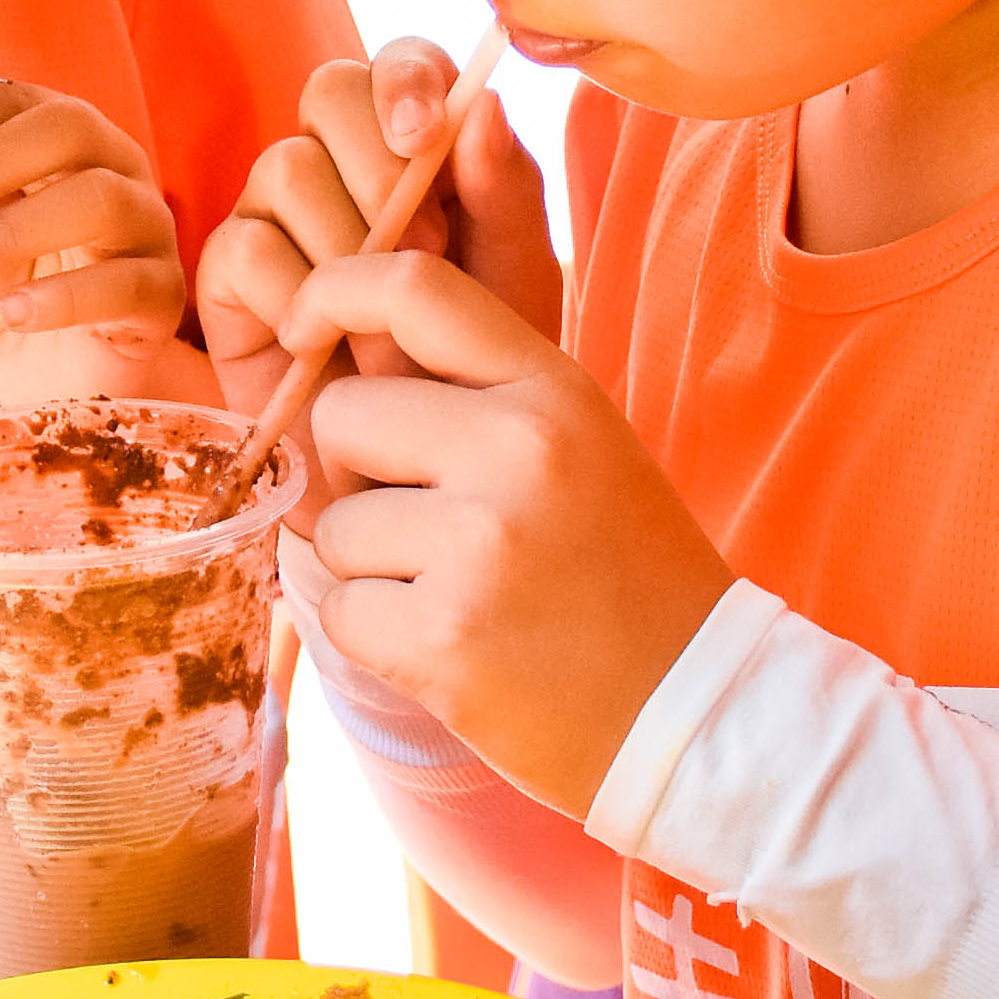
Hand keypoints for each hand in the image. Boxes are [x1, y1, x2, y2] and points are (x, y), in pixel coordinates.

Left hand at [0, 79, 215, 403]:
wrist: (48, 383)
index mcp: (57, 136)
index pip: (13, 99)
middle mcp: (113, 164)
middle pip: (67, 128)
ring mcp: (147, 226)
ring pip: (101, 198)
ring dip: (16, 227)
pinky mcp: (162, 295)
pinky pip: (127, 283)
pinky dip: (64, 297)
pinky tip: (12, 313)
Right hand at [197, 40, 560, 415]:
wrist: (424, 478)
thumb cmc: (476, 369)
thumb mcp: (514, 280)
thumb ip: (505, 192)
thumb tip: (482, 103)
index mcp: (414, 144)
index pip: (398, 60)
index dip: (405, 80)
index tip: (426, 138)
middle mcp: (339, 164)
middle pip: (328, 90)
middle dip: (378, 163)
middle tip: (423, 249)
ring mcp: (277, 215)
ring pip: (287, 167)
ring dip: (345, 247)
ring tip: (388, 327)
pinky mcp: (229, 278)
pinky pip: (244, 246)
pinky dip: (291, 297)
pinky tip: (319, 347)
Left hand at [288, 249, 732, 817]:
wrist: (696, 712)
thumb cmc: (622, 575)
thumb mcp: (580, 445)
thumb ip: (476, 395)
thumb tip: (336, 356)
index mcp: (553, 391)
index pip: (414, 287)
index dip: (334, 291)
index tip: (302, 327)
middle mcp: (518, 450)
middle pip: (341, 415)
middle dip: (355, 473)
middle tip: (428, 525)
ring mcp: (480, 544)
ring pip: (333, 525)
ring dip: (371, 568)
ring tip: (460, 595)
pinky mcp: (444, 637)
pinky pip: (340, 611)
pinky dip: (375, 637)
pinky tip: (451, 647)